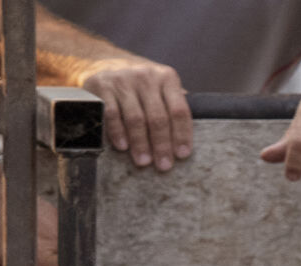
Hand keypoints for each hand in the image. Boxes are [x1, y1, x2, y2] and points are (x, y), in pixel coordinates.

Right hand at [74, 57, 192, 171]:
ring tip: (144, 162)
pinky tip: (123, 147)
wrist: (105, 63)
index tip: (183, 155)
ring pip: (135, 118)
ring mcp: (122, 80)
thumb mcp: (161, 88)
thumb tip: (199, 137)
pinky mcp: (102, 86)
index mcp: (166, 78)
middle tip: (164, 166)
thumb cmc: (141, 86)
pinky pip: (111, 114)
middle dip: (162, 144)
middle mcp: (146, 76)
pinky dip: (117, 132)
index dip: (182, 134)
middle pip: (158, 117)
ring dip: (141, 143)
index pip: (179, 110)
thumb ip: (175, 106)